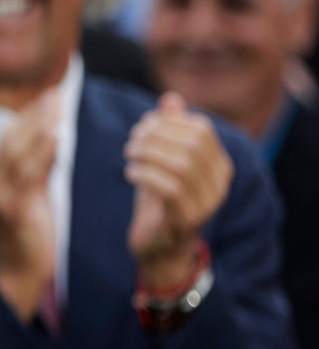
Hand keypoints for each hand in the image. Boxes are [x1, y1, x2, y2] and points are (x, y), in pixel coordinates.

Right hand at [0, 89, 58, 320]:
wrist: (20, 272)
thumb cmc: (29, 233)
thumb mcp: (32, 193)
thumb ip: (38, 166)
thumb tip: (51, 134)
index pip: (7, 138)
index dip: (28, 116)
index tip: (48, 95)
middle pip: (10, 140)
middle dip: (33, 115)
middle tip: (54, 93)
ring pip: (18, 153)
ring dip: (39, 127)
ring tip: (57, 106)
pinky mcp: (13, 209)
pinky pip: (29, 174)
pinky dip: (42, 152)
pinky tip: (56, 136)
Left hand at [126, 92, 230, 286]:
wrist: (159, 250)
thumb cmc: (160, 202)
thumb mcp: (163, 163)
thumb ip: (169, 132)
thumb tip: (170, 98)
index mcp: (219, 166)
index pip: (201, 130)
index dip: (169, 122)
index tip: (143, 127)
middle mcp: (219, 184)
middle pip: (193, 144)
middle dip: (157, 136)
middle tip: (132, 142)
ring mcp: (206, 203)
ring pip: (182, 164)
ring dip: (149, 154)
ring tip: (130, 155)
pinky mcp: (185, 219)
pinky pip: (169, 188)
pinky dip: (146, 174)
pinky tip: (131, 173)